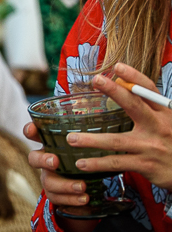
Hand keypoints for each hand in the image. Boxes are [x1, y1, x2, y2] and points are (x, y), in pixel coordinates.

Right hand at [24, 120, 99, 231]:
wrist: (95, 182)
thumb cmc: (93, 153)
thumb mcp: (94, 139)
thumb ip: (97, 128)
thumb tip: (116, 103)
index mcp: (53, 143)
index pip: (35, 133)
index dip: (30, 130)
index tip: (32, 129)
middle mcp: (48, 159)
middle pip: (34, 158)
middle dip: (42, 159)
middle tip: (56, 161)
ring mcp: (50, 177)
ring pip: (47, 181)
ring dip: (64, 184)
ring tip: (83, 186)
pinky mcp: (58, 194)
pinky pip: (57, 198)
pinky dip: (71, 199)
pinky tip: (85, 198)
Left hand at [61, 64, 171, 189]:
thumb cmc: (171, 143)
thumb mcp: (167, 122)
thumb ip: (148, 108)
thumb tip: (123, 86)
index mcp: (164, 114)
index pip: (149, 91)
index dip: (134, 77)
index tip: (118, 66)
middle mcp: (158, 127)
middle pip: (135, 105)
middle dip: (114, 91)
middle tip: (96, 79)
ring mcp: (151, 147)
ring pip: (117, 140)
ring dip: (91, 140)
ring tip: (71, 138)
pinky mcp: (146, 165)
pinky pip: (117, 162)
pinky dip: (97, 163)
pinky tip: (81, 162)